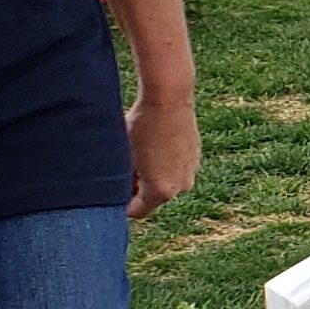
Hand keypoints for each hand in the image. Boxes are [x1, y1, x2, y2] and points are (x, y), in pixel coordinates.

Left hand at [125, 91, 199, 220]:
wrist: (169, 97)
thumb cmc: (141, 124)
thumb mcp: (124, 156)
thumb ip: (121, 181)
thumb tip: (116, 191)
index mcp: (161, 191)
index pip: (137, 211)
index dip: (122, 204)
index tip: (112, 191)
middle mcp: (181, 186)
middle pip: (153, 197)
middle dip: (138, 187)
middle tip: (125, 166)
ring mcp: (192, 170)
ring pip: (166, 181)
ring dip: (153, 174)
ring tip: (141, 152)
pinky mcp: (197, 155)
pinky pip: (177, 167)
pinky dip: (166, 162)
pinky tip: (155, 143)